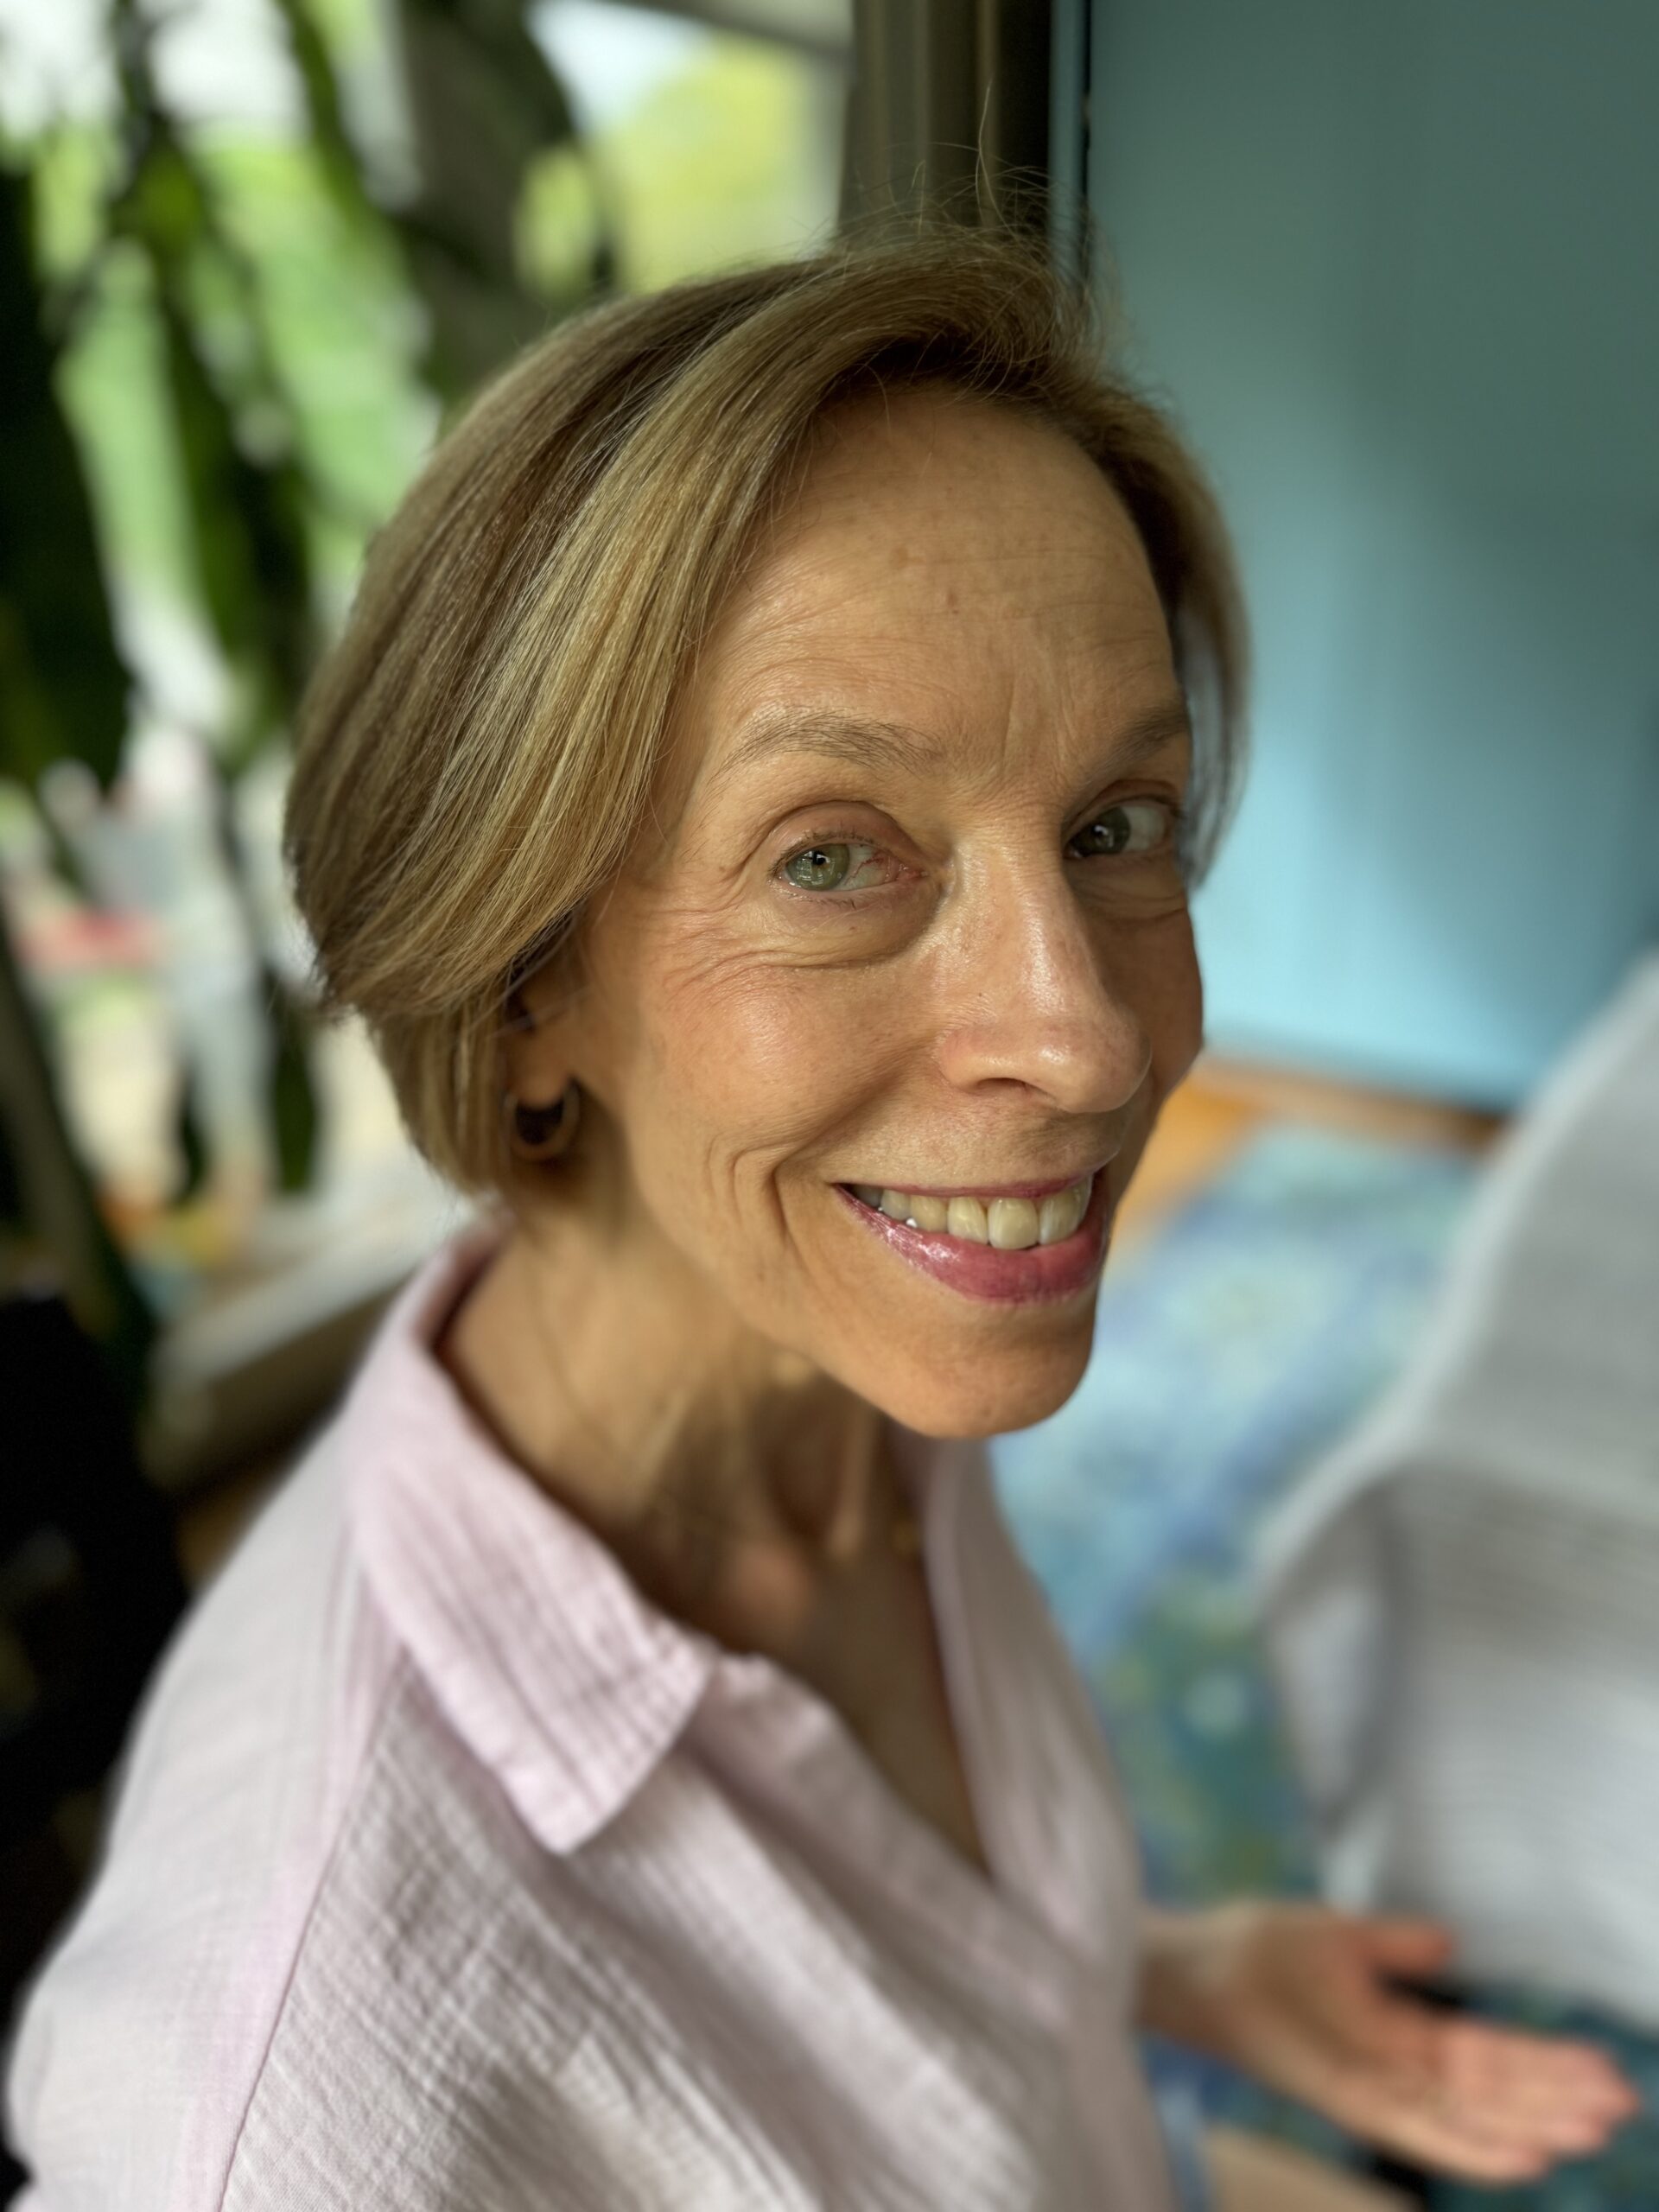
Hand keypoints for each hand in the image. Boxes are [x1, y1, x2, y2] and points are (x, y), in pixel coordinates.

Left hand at [1137, 1901, 1642, 2185]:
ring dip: (1525, 2124)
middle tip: (1619, 2105)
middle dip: (1552, 2099)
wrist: (1197, 1963)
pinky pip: (1411, 2130)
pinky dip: (1467, 2145)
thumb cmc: (1261, 1949)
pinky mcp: (1339, 2096)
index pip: (1488, 2052)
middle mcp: (1392, 2066)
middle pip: (1486, 2089)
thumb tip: (1449, 1940)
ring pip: (1462, 2114)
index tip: (1603, 2069)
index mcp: (1400, 2027)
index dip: (1544, 2063)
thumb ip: (1396, 1946)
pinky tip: (1519, 2157)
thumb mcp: (1340, 1936)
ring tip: (1587, 2133)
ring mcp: (1368, 2083)